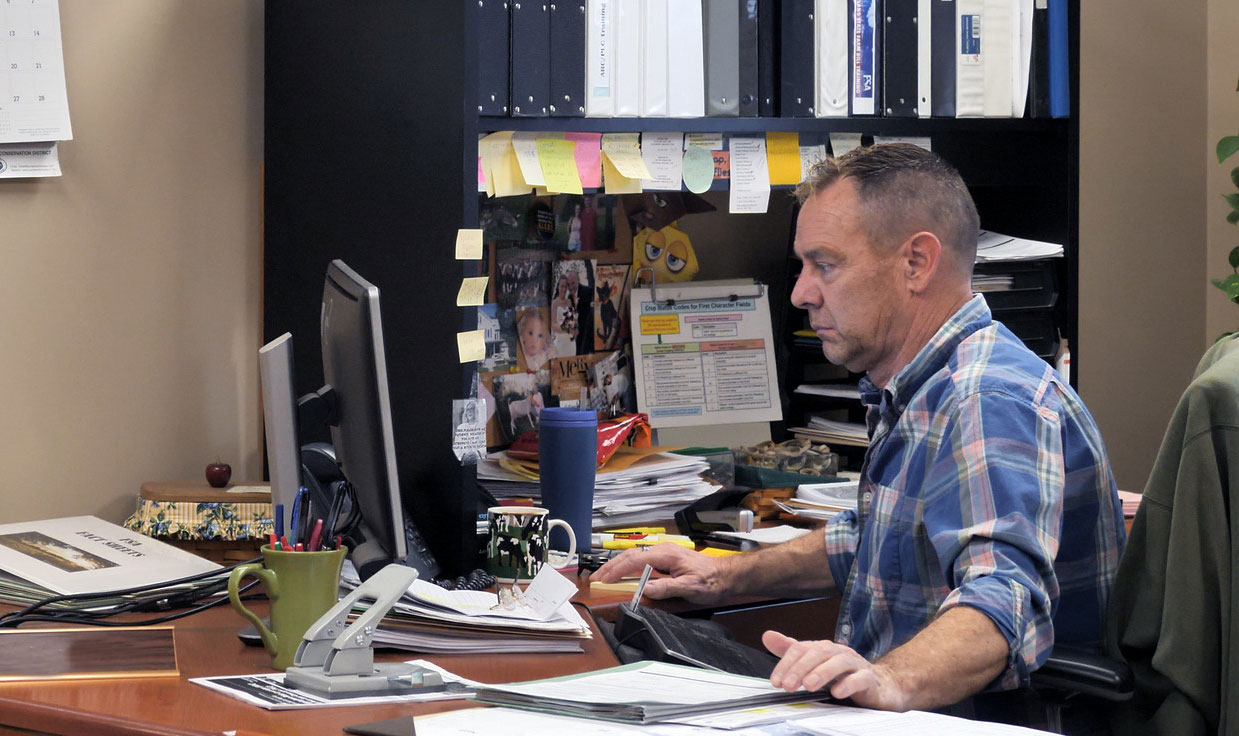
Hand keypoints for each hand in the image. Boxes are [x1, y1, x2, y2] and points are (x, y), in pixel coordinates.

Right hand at [588, 543, 728, 604]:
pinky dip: (628, 567)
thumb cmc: (711, 581)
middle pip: (630, 555)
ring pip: (634, 556)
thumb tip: (644, 590)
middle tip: (596, 579)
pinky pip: (642, 560)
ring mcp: (664, 554)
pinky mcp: (666, 559)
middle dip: (611, 567)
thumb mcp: (689, 587)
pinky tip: (623, 574)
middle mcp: (662, 550)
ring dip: (617, 566)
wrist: (726, 576)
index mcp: (665, 554)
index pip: (634, 560)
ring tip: (604, 577)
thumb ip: (666, 588)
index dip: (617, 570)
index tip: (604, 580)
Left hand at [762, 631, 907, 710]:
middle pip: (819, 653)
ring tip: (808, 685)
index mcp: (824, 648)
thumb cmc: (844, 674)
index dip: (786, 663)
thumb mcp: (814, 663)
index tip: (775, 681)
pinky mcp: (870, 679)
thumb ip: (791, 651)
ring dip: (822, 673)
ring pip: (839, 663)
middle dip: (800, 668)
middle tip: (787, 685)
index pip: (801, 649)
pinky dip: (848, 684)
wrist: (880, 686)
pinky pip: (861, 679)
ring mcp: (856, 664)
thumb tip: (767, 635)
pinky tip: (837, 693)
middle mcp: (839, 652)